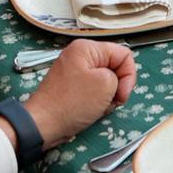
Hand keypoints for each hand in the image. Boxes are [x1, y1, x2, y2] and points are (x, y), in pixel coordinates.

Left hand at [24, 38, 138, 147]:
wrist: (43, 124)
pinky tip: (91, 110)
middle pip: (115, 67)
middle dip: (117, 86)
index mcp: (87, 47)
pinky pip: (94, 90)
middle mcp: (80, 55)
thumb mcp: (106, 84)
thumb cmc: (73, 102)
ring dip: (108, 96)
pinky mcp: (72, 86)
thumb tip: (113, 82)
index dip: (129, 75)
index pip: (124, 54)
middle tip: (110, 102)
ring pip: (106, 81)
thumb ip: (119, 75)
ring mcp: (75, 71)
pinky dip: (98, 101)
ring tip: (98, 107)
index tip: (121, 94)